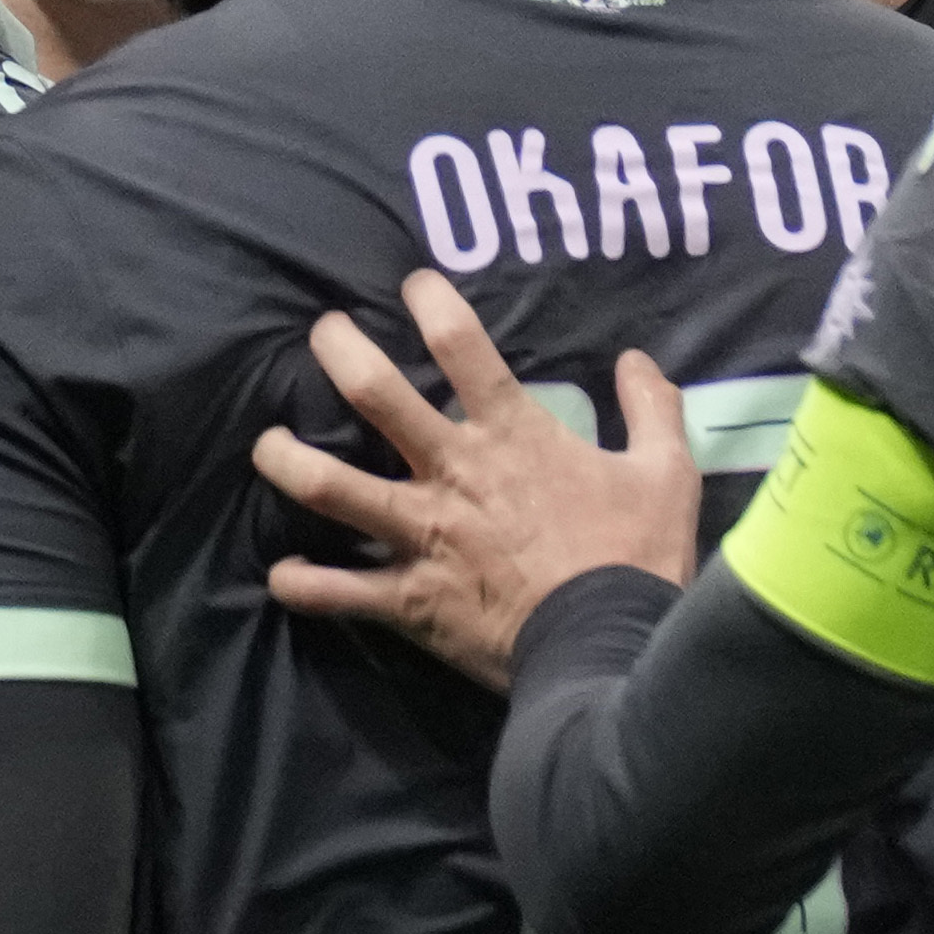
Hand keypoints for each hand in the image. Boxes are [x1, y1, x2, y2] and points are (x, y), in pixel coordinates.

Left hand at [249, 269, 706, 686]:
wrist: (614, 649)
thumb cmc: (637, 557)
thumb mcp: (666, 473)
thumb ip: (651, 409)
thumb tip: (636, 360)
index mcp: (512, 434)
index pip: (461, 345)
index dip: (431, 303)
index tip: (412, 285)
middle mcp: (454, 473)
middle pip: (376, 395)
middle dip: (339, 354)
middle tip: (321, 333)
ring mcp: (425, 536)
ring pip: (335, 487)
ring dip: (291, 463)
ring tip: (266, 446)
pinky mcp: (412, 600)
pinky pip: (343, 593)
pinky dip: (306, 585)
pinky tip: (281, 575)